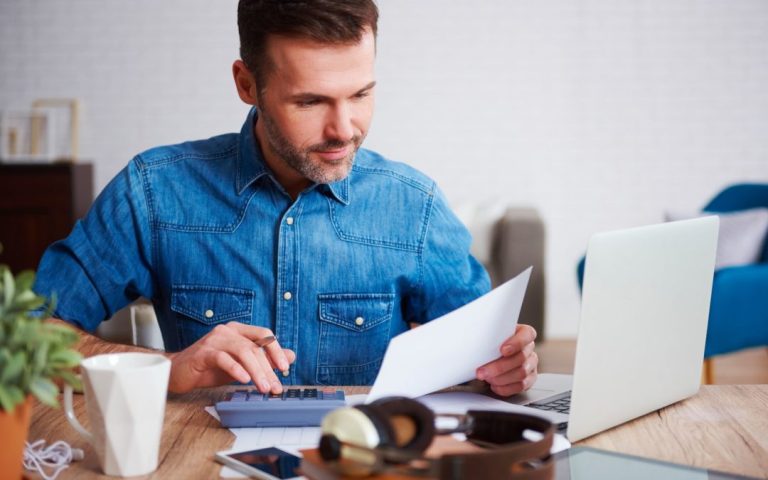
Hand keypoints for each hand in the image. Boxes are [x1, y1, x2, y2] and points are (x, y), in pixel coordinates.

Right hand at [166, 322, 295, 393]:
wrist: (178, 372)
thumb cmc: (210, 367)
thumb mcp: (241, 364)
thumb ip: (264, 359)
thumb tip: (291, 357)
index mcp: (238, 330)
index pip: (264, 334)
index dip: (277, 350)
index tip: (285, 368)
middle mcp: (228, 331)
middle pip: (255, 347)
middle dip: (268, 369)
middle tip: (275, 387)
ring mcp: (215, 339)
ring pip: (242, 351)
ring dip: (256, 371)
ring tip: (263, 387)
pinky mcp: (203, 352)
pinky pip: (223, 358)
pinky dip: (236, 369)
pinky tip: (244, 380)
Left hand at [475, 324, 537, 396]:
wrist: (490, 355)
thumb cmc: (491, 342)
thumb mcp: (489, 334)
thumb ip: (487, 334)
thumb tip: (472, 335)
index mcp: (524, 333)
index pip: (527, 335)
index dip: (516, 343)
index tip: (502, 350)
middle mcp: (529, 348)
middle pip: (521, 358)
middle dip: (499, 367)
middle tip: (482, 371)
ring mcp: (530, 364)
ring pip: (521, 374)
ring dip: (501, 378)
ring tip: (487, 378)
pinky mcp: (529, 379)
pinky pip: (521, 386)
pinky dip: (506, 388)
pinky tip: (494, 386)